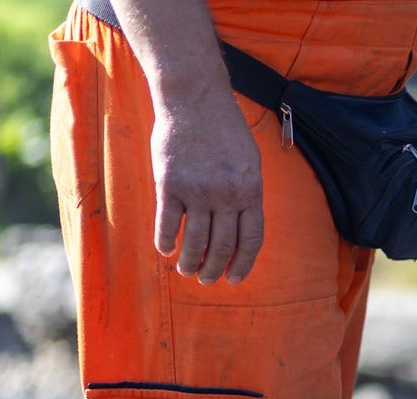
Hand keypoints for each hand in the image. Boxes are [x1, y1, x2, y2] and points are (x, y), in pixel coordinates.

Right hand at [150, 85, 264, 285]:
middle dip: (214, 270)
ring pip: (195, 241)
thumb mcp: (250, 162)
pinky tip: (165, 250)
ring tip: (186, 271)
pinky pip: (168, 222)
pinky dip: (166, 241)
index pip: (250, 241)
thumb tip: (242, 228)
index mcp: (251, 192)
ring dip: (190, 262)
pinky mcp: (170, 184)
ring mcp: (197, 191)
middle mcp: (226, 196)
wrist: (194, 100)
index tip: (234, 279)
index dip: (242, 264)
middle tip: (206, 280)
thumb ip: (247, 194)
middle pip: (222, 247)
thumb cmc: (225, 130)